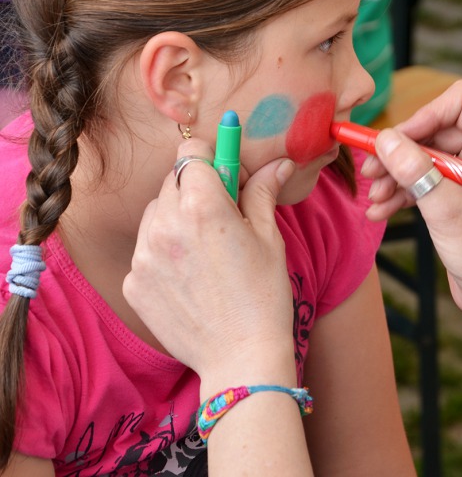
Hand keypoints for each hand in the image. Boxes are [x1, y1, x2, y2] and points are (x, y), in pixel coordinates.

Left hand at [123, 139, 296, 391]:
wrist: (240, 358)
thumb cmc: (264, 297)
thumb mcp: (269, 239)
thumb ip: (262, 193)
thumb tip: (277, 163)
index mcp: (203, 206)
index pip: (191, 153)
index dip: (210, 156)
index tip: (222, 169)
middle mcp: (166, 224)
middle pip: (173, 181)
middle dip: (195, 187)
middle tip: (222, 214)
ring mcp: (144, 255)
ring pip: (156, 213)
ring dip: (176, 217)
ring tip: (204, 248)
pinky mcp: (133, 282)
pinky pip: (145, 248)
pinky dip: (163, 251)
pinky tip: (189, 274)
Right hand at [362, 80, 461, 316]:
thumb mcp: (446, 211)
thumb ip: (416, 172)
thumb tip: (386, 139)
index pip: (459, 102)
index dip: (423, 116)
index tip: (395, 142)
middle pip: (435, 130)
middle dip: (400, 152)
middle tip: (369, 171)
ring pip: (425, 156)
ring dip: (396, 175)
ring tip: (373, 198)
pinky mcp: (460, 194)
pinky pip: (427, 178)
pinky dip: (404, 192)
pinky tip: (381, 211)